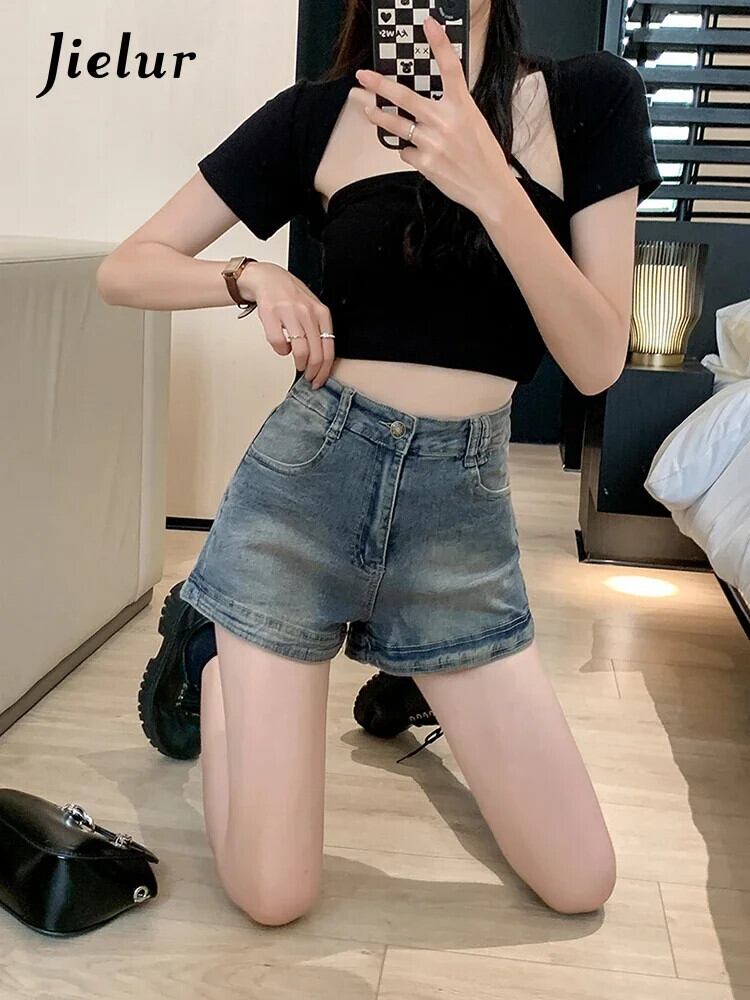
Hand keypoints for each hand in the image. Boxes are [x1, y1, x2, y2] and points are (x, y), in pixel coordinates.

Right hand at [239, 262, 334, 388]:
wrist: (268, 278)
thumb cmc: (291, 297)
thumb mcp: (313, 309)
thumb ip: (319, 331)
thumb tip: (322, 360)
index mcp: (322, 313)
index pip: (329, 350)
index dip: (325, 370)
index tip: (320, 379)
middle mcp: (308, 313)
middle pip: (316, 354)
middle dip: (313, 372)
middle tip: (309, 378)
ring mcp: (290, 313)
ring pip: (300, 351)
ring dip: (299, 364)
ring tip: (298, 364)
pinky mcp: (272, 315)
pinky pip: (279, 344)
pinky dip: (281, 351)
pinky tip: (283, 347)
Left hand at [356, 15, 514, 218]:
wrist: (489, 188)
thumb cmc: (483, 155)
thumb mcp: (473, 122)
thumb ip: (450, 109)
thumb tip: (422, 104)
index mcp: (463, 106)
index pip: (451, 68)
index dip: (439, 43)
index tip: (428, 24)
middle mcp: (445, 121)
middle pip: (405, 97)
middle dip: (380, 85)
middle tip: (363, 77)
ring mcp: (432, 143)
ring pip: (396, 125)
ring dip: (379, 116)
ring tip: (367, 109)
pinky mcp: (425, 163)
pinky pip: (405, 151)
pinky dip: (409, 151)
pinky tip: (420, 154)